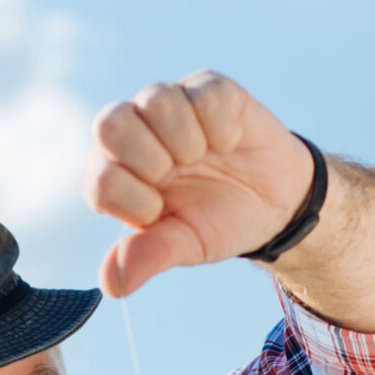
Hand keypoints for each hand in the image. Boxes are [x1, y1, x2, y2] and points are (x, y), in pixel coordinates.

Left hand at [86, 71, 314, 297]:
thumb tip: (111, 286)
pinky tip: (229, 141)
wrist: (275, 205)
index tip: (162, 211)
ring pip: (156, 100)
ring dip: (186, 141)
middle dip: (149, 161)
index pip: (99, 177)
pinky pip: (203, 93)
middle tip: (177, 175)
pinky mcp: (209, 88)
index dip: (132, 200)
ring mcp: (172, 104)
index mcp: (119, 172)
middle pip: (109, 124)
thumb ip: (148, 257)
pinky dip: (221, 126)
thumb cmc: (218, 221)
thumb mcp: (186, 245)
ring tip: (204, 157)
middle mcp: (136, 132)